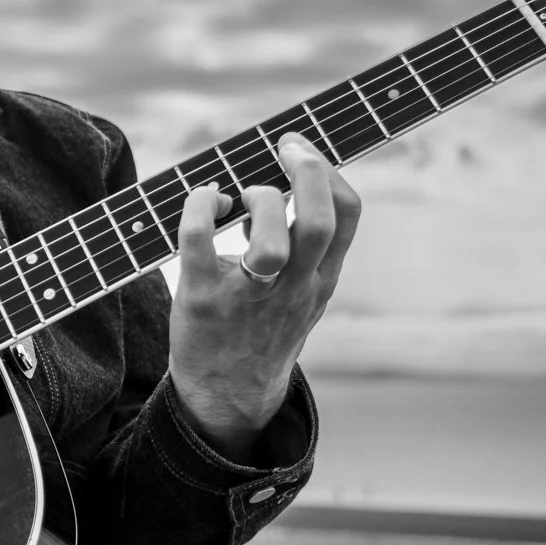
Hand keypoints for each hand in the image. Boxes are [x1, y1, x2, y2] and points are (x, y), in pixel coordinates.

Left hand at [169, 131, 359, 457]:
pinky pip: (199, 240)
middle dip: (305, 174)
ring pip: (270, 243)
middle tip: (283, 151)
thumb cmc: (262, 328)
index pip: (347, 216)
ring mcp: (249, 297)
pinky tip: (205, 201)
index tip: (301, 150)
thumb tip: (282, 181)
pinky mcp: (203, 299)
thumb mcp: (302, 293)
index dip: (328, 172)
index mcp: (321, 280)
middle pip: (317, 223)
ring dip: (257, 202)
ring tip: (242, 198)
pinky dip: (200, 206)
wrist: (228, 394)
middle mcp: (293, 289)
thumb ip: (304, 249)